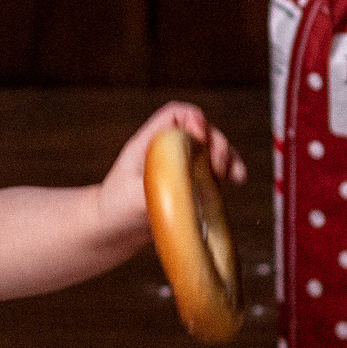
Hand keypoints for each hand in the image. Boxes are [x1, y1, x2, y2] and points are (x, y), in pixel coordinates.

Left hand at [102, 102, 248, 237]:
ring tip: (236, 174)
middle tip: (219, 164)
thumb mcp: (133, 198)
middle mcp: (166, 151)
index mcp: (148, 144)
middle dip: (216, 142)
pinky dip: (227, 173)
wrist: (110, 232)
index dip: (193, 120)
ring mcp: (178, 167)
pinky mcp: (188, 185)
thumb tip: (196, 188)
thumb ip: (162, 189)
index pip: (175, 115)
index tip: (201, 139)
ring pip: (210, 150)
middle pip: (200, 131)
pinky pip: (213, 172)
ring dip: (228, 157)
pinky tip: (236, 181)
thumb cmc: (114, 211)